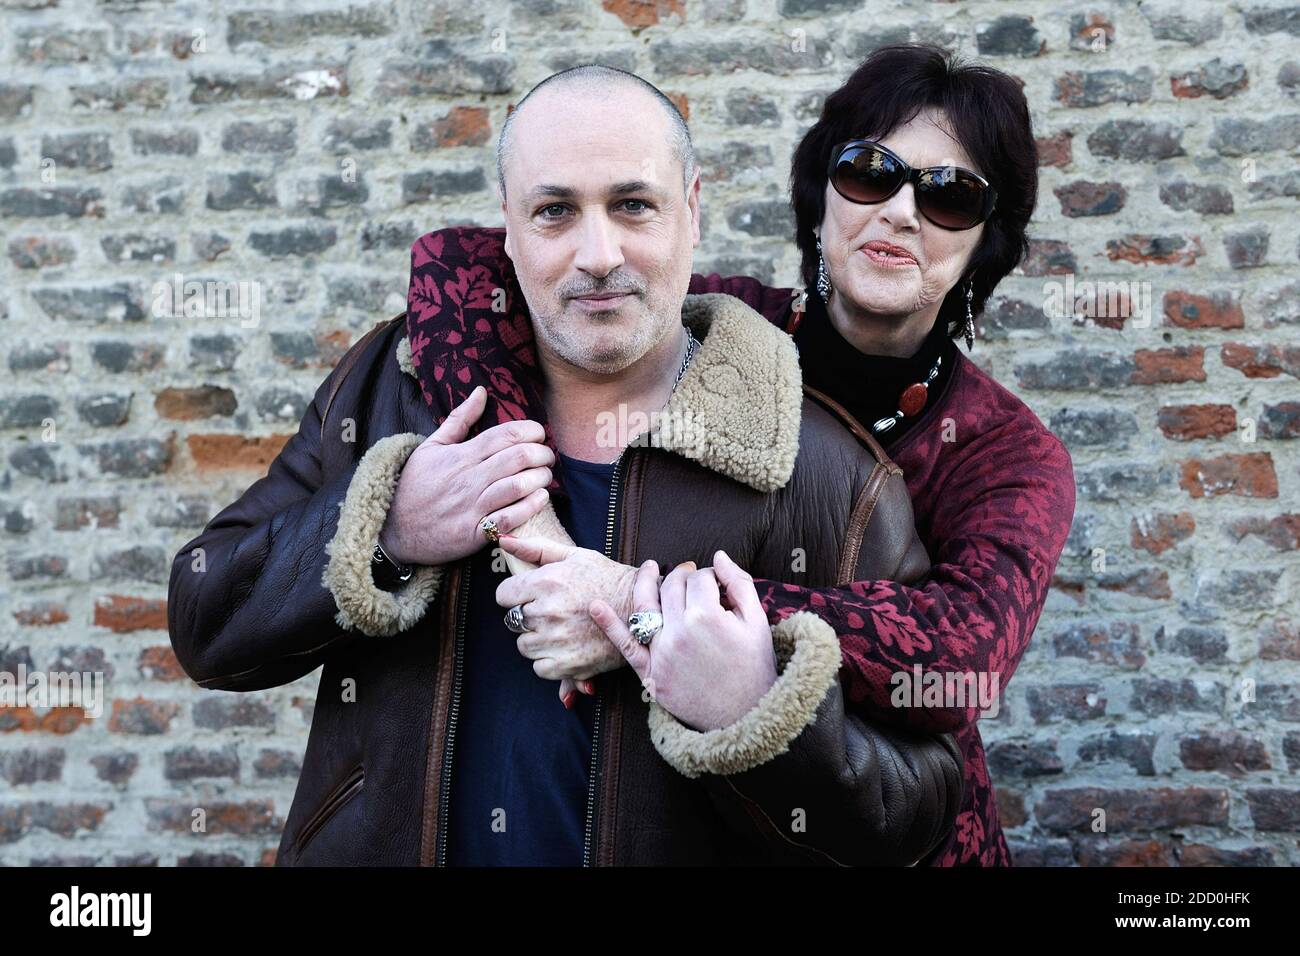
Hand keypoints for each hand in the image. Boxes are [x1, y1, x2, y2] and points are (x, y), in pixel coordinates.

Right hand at [379, 386, 555, 566]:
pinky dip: (531, 506)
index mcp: (462, 455)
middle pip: (518, 457)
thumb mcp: (431, 446)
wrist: (393, 528)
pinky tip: (540, 498)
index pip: (505, 435)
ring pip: (519, 486)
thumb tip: (481, 391)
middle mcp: (470, 478)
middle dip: (543, 453)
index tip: (538, 433)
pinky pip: (511, 518)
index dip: (530, 430)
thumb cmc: (414, 485)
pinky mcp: (476, 532)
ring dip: (541, 478)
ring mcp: (473, 506)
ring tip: (545, 475)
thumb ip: (459, 419)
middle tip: (548, 455)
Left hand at [494, 536, 637, 688]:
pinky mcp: (569, 665)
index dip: (516, 595)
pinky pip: (539, 668)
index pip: (503, 596)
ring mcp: (558, 640)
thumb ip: (535, 548)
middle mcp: (549, 612)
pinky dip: (549, 661)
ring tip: (561, 629)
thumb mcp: (575, 555)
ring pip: (524, 645)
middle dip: (529, 615)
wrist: (643, 609)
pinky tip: (566, 647)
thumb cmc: (608, 579)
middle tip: (554, 611)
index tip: (531, 596)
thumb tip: (502, 540)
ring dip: (537, 639)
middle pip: (514, 620)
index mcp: (547, 582)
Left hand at [589, 551, 777, 731]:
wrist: (746, 716)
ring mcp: (661, 653)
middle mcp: (679, 631)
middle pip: (672, 587)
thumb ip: (739, 583)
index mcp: (708, 616)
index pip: (700, 579)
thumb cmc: (755, 667)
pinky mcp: (650, 673)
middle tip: (693, 580)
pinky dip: (609, 625)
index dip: (709, 576)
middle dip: (683, 577)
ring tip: (649, 568)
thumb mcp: (757, 621)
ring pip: (644, 605)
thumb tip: (718, 556)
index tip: (717, 583)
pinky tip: (595, 606)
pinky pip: (625, 647)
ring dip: (643, 581)